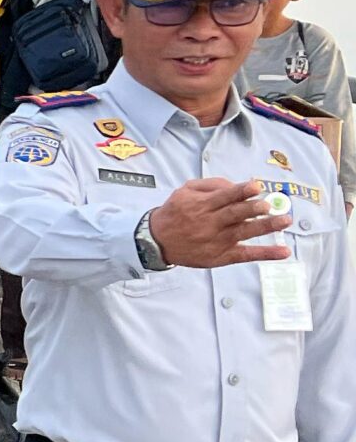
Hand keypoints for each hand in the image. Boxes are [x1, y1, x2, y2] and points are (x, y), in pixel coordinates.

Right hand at [148, 180, 292, 268]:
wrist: (157, 241)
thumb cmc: (175, 213)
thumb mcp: (184, 191)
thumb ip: (210, 185)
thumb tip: (236, 185)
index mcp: (201, 205)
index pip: (224, 197)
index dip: (241, 191)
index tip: (255, 186)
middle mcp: (210, 223)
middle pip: (235, 214)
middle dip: (253, 208)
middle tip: (268, 205)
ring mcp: (217, 241)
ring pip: (244, 233)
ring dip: (266, 227)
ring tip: (284, 221)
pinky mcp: (222, 256)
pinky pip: (246, 255)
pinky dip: (265, 254)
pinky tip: (283, 251)